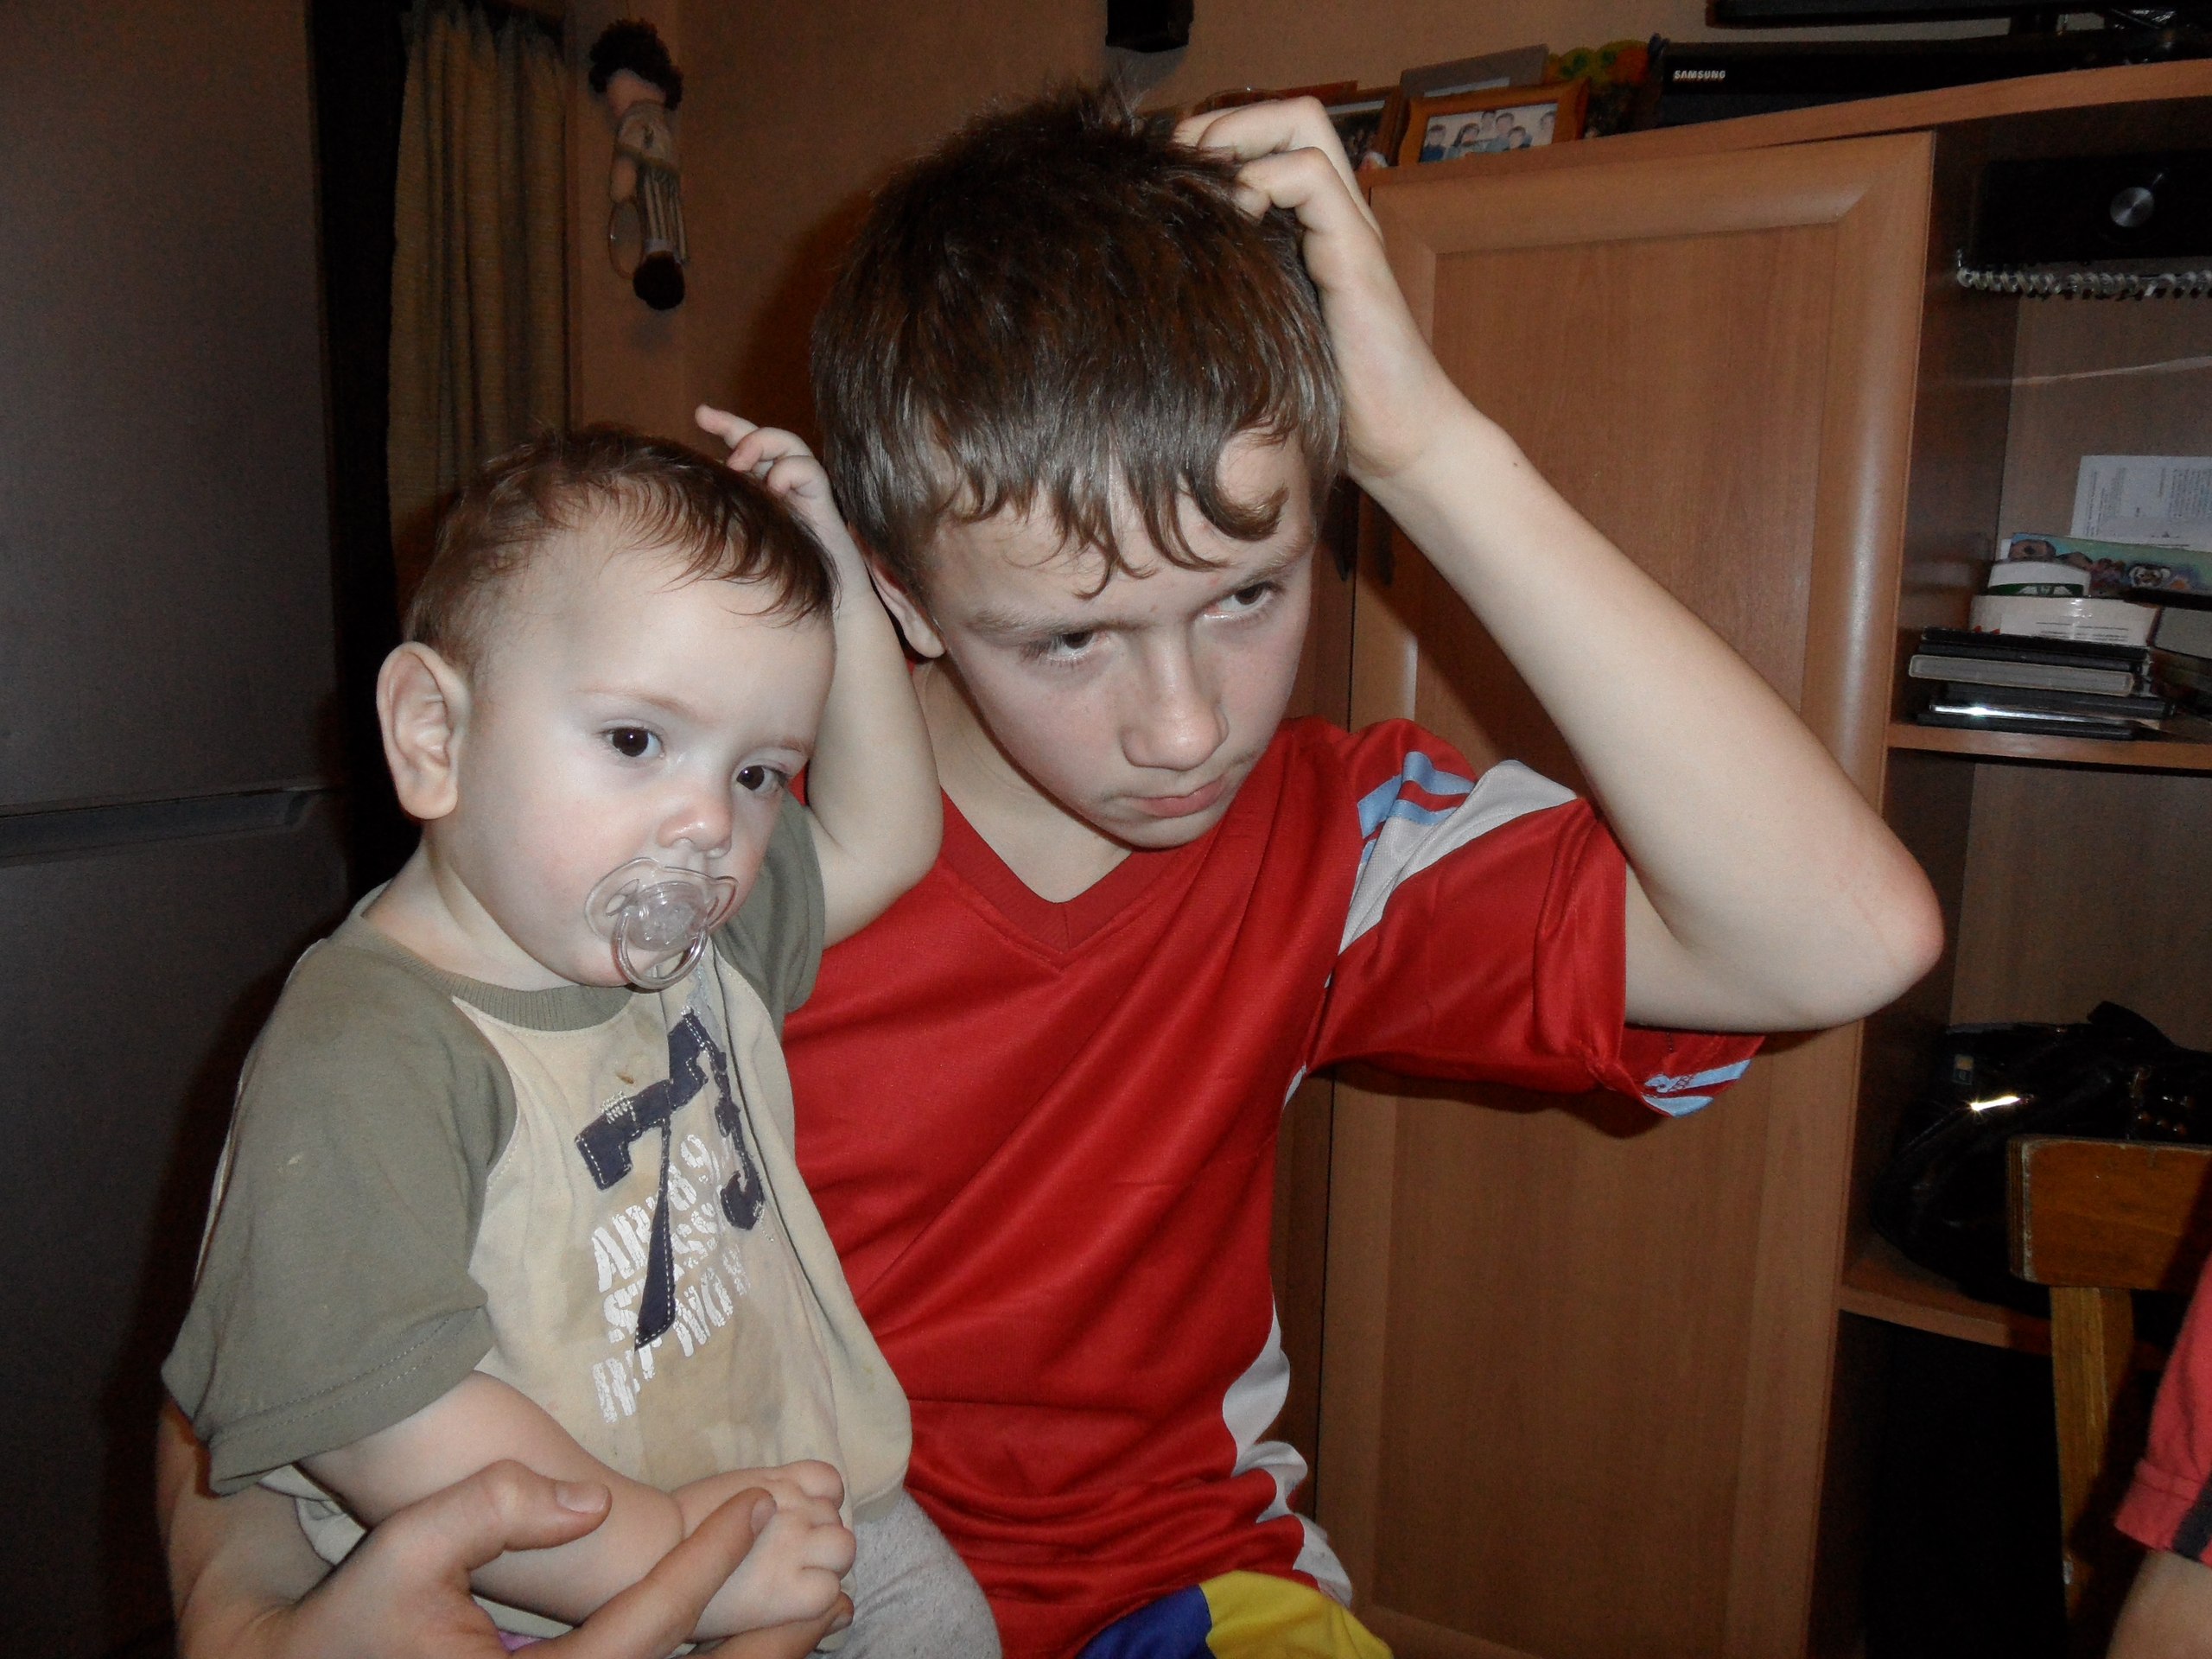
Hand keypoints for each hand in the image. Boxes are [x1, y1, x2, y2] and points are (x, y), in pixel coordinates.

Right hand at [174, 1458, 846, 1658]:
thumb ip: (487, 1507)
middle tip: (830, 1580)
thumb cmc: (347, 1623)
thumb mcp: (400, 1551)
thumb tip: (586, 1497)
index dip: (707, 1564)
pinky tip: (763, 1642)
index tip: (756, 1505)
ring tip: (820, 1609)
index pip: (648, 1629)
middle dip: (770, 1642)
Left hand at [694, 407, 865, 583]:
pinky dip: (788, 472)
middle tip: (707, 423)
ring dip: (761, 444)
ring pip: (789, 444)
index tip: (700, 413)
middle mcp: (785, 485)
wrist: (828, 609)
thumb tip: (689, 497)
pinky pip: (809, 471)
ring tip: (738, 461)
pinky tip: (773, 489)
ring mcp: (805, 493)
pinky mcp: (823, 504)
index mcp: (764, 489)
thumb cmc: (781, 582)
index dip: (725, 424)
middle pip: (765, 437)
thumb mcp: (743, 543)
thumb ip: (726, 517)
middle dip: (736, 424)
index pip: (745, 446)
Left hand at [1173, 98, 1469, 486]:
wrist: (1395, 443)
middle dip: (1223, 125)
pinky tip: (1236, 225)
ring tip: (1206, 192)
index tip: (1166, 182)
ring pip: (1302, 124)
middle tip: (1181, 172)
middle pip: (1288, 113)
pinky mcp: (1357, 253)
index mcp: (1308, 227)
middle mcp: (1332, 215)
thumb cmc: (1318, 403)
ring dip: (1240, 140)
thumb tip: (1146, 275)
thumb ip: (1224, 291)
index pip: (1265, 136)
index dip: (1212, 140)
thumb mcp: (1252, 334)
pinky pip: (1312, 176)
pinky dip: (1263, 182)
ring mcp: (1349, 227)